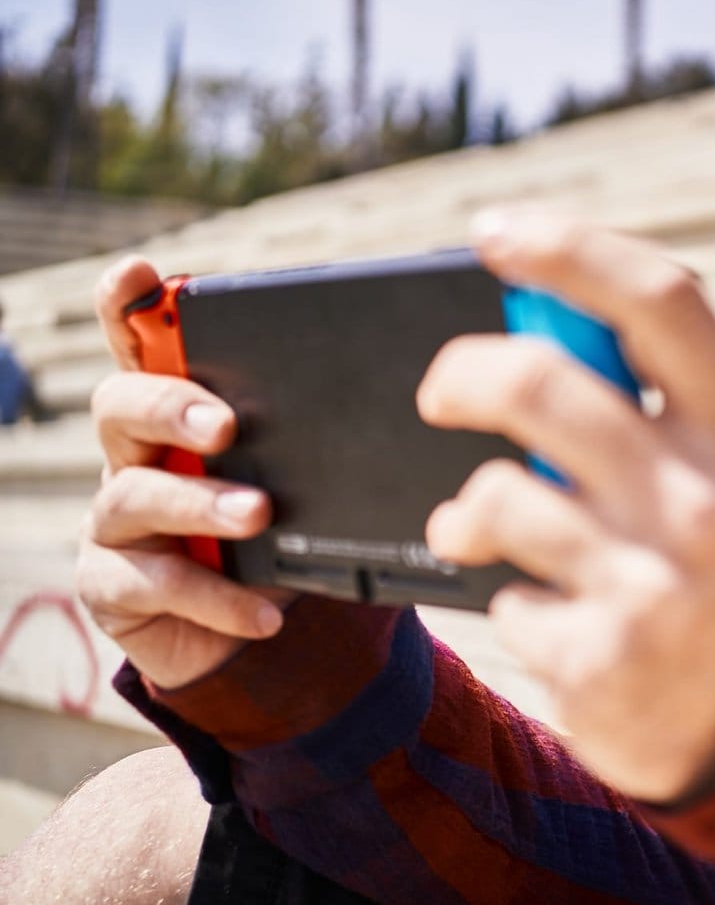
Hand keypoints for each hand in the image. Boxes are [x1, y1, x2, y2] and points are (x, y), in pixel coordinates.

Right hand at [75, 256, 289, 689]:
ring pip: (133, 496)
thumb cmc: (283, 535)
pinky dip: (216, 598)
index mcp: (179, 415)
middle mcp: (133, 457)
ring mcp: (115, 522)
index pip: (138, 345)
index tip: (137, 274)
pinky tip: (265, 612)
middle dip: (170, 406)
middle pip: (119, 407)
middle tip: (225, 425)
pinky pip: (154, 585)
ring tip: (257, 514)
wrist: (259, 631)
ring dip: (200, 504)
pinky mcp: (113, 585)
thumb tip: (412, 395)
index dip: (126, 306)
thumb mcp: (307, 479)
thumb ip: (322, 436)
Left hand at [419, 212, 714, 802]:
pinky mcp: (602, 660)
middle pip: (540, 383)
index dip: (569, 248)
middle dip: (461, 374)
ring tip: (473, 526)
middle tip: (440, 392)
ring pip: (497, 495)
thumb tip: (548, 307)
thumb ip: (676, 393)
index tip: (497, 232)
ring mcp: (655, 587)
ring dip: (467, 511)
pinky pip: (503, 597)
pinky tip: (549, 613)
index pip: (659, 301)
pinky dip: (508, 598)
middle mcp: (709, 504)